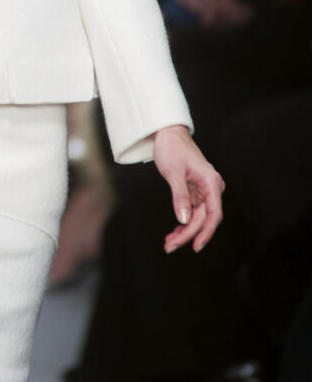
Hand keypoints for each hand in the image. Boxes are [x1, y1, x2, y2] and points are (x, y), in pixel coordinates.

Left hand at [152, 125, 224, 254]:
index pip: (214, 214)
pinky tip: (174, 231)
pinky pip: (192, 212)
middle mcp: (211, 187)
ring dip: (184, 231)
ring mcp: (204, 190)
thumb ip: (180, 197)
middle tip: (169, 246)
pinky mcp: (196, 191)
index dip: (206, 232)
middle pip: (203, 218)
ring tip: (169, 242)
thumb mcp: (173, 172)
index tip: (196, 246)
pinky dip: (183, 222)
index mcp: (211, 182)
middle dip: (187, 234)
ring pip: (198, 217)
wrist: (168, 134)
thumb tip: (185, 220)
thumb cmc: (172, 148)